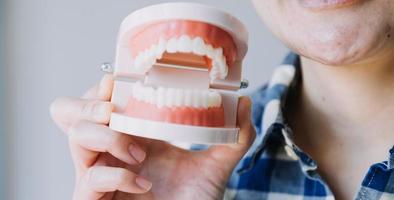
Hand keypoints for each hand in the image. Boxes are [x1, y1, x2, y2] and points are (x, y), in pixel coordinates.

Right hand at [50, 75, 254, 199]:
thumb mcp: (216, 167)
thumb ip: (234, 138)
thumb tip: (245, 104)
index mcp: (133, 133)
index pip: (104, 97)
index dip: (106, 83)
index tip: (129, 77)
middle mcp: (110, 149)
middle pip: (70, 109)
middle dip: (89, 101)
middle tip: (116, 107)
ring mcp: (98, 172)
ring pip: (75, 134)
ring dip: (107, 135)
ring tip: (139, 150)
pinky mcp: (91, 197)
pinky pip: (91, 176)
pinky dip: (119, 176)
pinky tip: (143, 185)